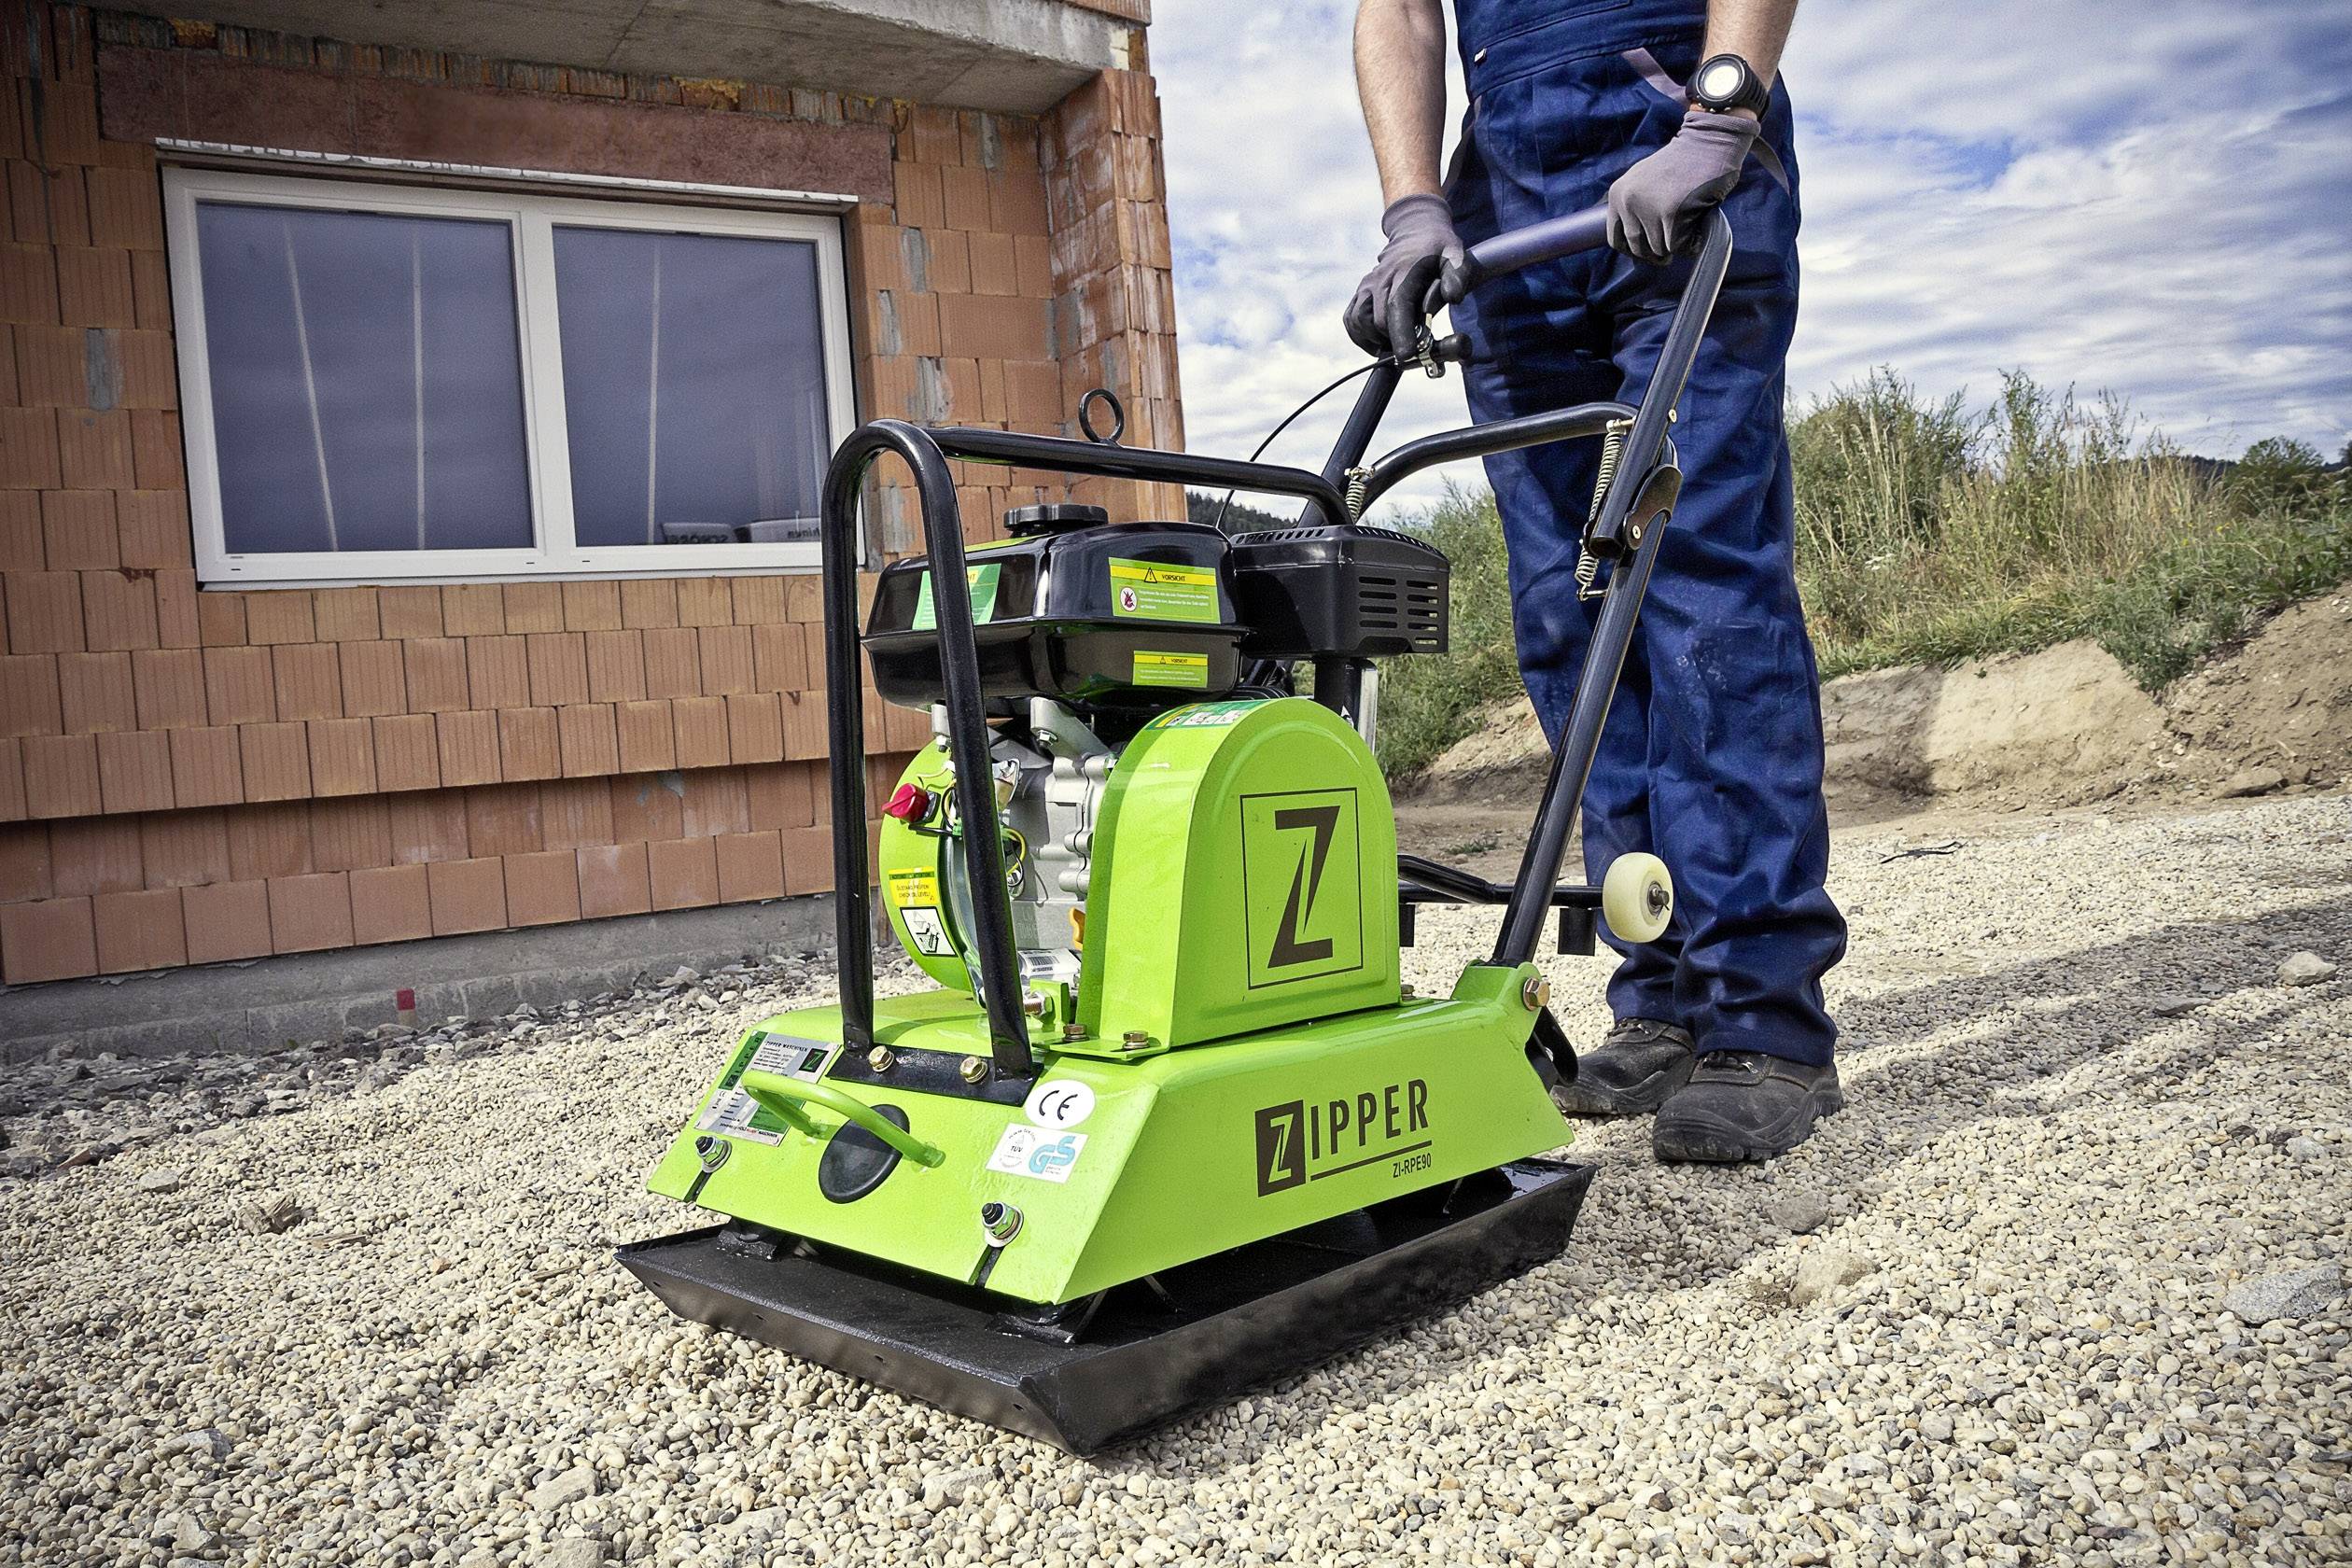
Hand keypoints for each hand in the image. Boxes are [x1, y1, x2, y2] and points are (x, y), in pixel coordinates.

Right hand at [1344, 193, 1464, 357]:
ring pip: (1360, 322)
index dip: (1400, 333)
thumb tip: (1453, 298)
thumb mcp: (1455, 255)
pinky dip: (1360, 335)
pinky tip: (1378, 339)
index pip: (1397, 305)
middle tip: (1414, 350)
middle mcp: (1380, 278)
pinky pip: (1351, 319)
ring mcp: (1367, 285)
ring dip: (1376, 339)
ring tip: (1396, 341)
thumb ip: (1457, 275)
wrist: (1415, 230)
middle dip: (1394, 341)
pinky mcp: (1360, 292)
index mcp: (1405, 271)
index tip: (1406, 354)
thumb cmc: (1438, 248)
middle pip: (1378, 321)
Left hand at [1606, 111, 1757, 265]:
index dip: (1634, 249)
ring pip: (1659, 249)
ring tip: (1686, 229)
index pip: (1616, 239)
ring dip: (1675, 246)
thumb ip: (1634, 205)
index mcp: (1618, 195)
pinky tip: (1696, 231)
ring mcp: (1648, 209)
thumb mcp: (1643, 179)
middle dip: (1656, 253)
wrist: (1708, 142)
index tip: (1648, 249)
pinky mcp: (1670, 214)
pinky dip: (1690, 244)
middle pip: (1639, 248)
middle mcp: (1628, 202)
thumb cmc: (1680, 163)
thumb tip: (1634, 242)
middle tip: (1671, 245)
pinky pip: (1678, 246)